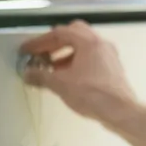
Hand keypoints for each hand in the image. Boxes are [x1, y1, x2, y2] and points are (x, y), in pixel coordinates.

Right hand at [19, 21, 137, 128]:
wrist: (120, 111)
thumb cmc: (91, 94)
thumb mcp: (60, 84)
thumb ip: (41, 76)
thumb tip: (27, 74)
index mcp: (89, 42)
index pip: (60, 33)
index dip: (39, 41)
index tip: (26, 51)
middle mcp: (102, 43)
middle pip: (74, 33)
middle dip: (54, 43)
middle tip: (40, 54)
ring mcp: (109, 55)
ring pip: (84, 46)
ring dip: (65, 53)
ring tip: (50, 67)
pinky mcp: (113, 67)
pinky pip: (91, 57)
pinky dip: (76, 61)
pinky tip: (66, 76)